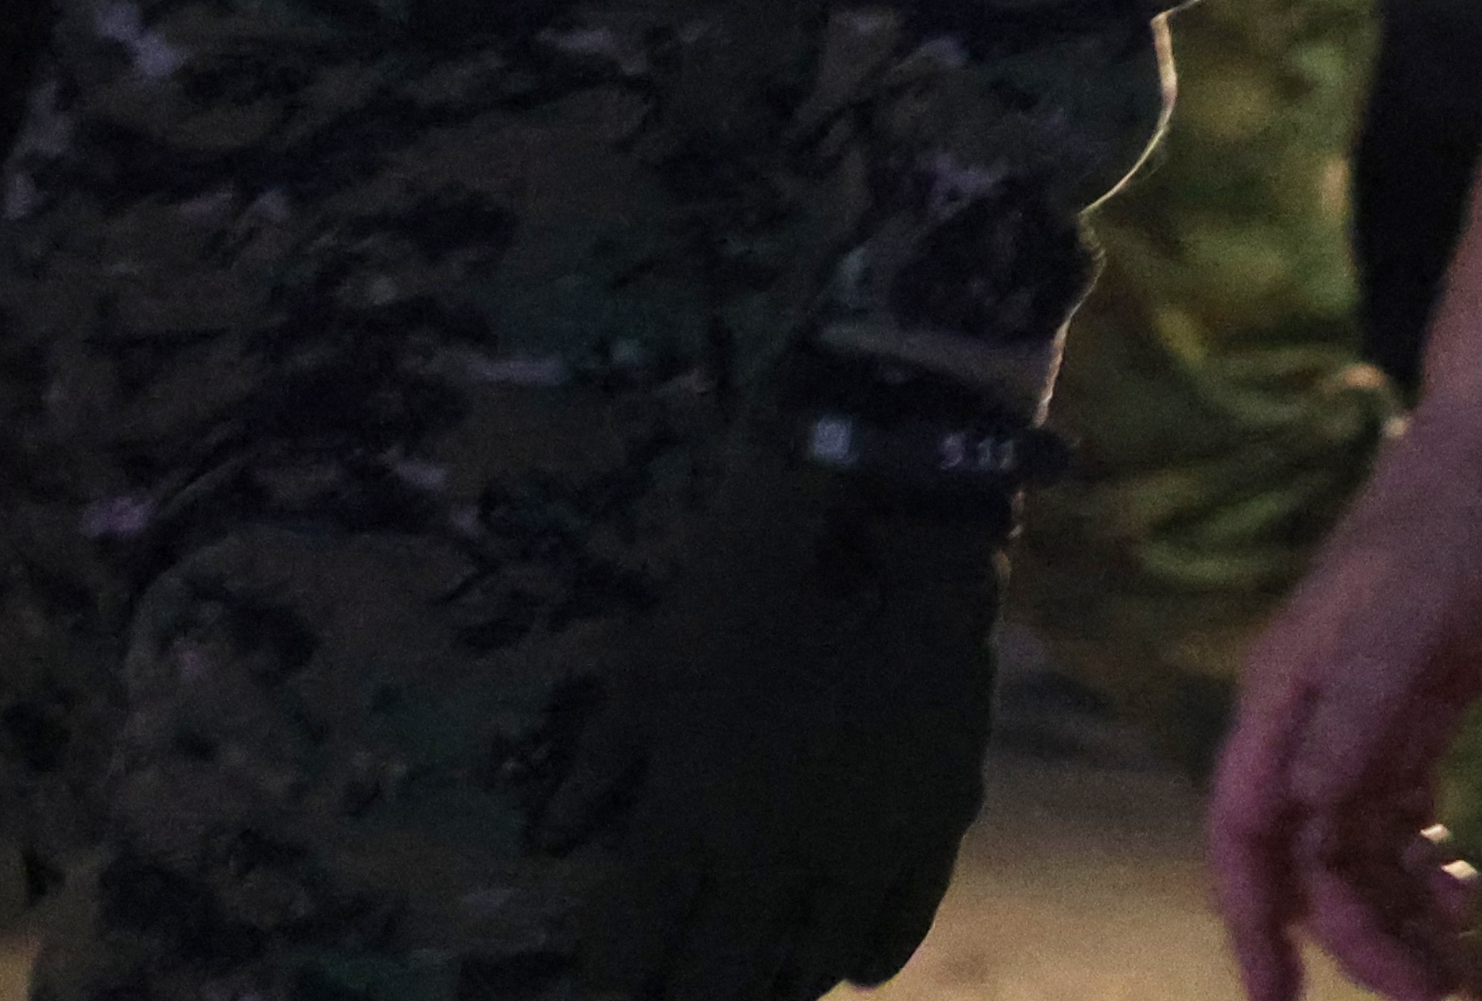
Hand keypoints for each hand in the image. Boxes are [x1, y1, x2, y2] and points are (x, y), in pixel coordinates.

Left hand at [616, 408, 1021, 994]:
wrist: (889, 528)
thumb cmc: (744, 589)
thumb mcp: (648, 667)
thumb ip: (597, 765)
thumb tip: (550, 843)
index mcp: (690, 824)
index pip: (632, 955)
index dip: (609, 987)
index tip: (602, 990)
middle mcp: (773, 865)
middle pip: (716, 987)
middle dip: (683, 997)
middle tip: (670, 987)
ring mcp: (861, 856)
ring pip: (805, 975)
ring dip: (767, 986)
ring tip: (748, 977)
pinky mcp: (932, 832)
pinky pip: (895, 934)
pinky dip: (862, 960)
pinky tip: (845, 964)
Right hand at [1206, 408, 1481, 999]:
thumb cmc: (1447, 523)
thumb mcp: (1406, 619)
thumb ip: (1358, 713)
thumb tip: (1308, 809)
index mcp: (1283, 701)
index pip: (1245, 833)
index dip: (1253, 921)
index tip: (1277, 1000)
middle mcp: (1310, 723)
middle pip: (1308, 859)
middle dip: (1354, 936)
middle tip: (1432, 994)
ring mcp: (1362, 721)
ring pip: (1355, 850)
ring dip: (1394, 913)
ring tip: (1459, 966)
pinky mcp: (1414, 715)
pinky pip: (1399, 819)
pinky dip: (1424, 866)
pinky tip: (1466, 888)